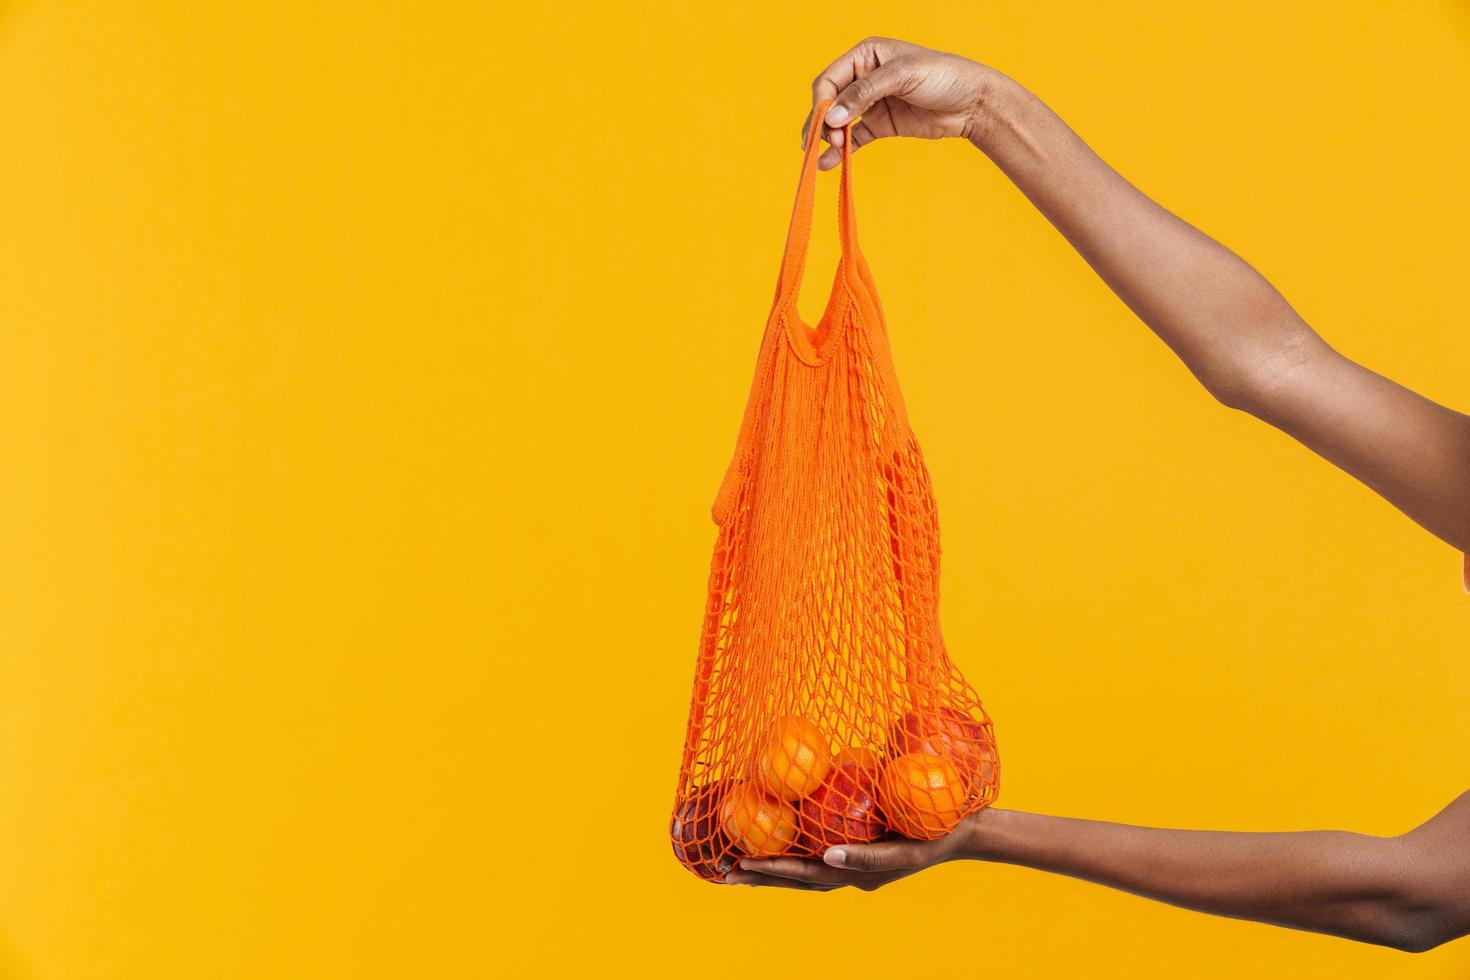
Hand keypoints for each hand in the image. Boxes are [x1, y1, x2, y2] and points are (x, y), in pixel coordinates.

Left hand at [723, 817, 979, 890]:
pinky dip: (793, 848)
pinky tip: (775, 834)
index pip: (808, 875)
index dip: (777, 870)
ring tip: (736, 863)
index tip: (747, 863)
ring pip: (804, 869)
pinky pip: (817, 849)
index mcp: (858, 875)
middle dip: (762, 875)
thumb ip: (870, 857)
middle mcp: (850, 873)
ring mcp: (852, 864)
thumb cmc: (938, 831)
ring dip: (771, 867)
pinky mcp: (855, 847)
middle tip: (725, 870)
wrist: (963, 829)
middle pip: (798, 878)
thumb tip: (829, 856)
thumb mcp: (907, 849)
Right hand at [804, 37, 999, 169]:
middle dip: (822, 123)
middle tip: (822, 143)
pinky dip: (841, 152)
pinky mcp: (880, 125)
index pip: (830, 79)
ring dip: (828, 140)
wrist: (972, 103)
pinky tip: (830, 164)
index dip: (823, 102)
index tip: (825, 124)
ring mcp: (870, 103)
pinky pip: (853, 139)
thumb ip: (865, 93)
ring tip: (822, 157)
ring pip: (837, 123)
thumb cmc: (943, 76)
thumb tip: (833, 117)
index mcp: (865, 55)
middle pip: (830, 102)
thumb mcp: (903, 76)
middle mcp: (863, 77)